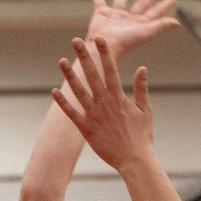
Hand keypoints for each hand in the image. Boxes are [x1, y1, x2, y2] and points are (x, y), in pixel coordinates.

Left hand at [52, 36, 154, 169]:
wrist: (134, 160)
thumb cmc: (142, 136)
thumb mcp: (146, 110)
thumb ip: (142, 88)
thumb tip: (142, 68)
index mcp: (119, 97)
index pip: (111, 70)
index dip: (104, 53)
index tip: (100, 39)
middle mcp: (105, 103)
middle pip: (92, 75)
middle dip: (84, 56)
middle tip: (76, 41)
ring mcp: (94, 115)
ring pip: (79, 91)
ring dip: (69, 75)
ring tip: (60, 61)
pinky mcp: (86, 128)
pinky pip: (72, 113)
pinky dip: (63, 102)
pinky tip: (54, 91)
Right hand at [85, 0, 178, 57]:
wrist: (103, 47)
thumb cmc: (124, 42)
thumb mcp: (145, 33)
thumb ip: (160, 26)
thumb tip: (178, 23)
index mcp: (140, 24)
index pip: (156, 12)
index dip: (164, 5)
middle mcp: (129, 19)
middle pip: (142, 4)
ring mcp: (115, 15)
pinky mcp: (101, 13)